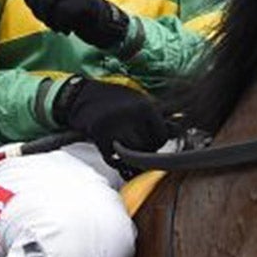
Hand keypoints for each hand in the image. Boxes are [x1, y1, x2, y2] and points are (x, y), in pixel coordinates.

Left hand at [22, 0, 128, 49]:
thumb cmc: (72, 1)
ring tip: (62, 21)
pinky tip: (71, 25)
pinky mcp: (83, 1)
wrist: (100, 20)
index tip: (46, 6)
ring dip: (50, 20)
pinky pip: (58, 15)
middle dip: (40, 11)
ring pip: (44, 4)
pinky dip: (61, 25)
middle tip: (54, 16)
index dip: (31, 0)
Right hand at [52, 78, 168, 166]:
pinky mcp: (99, 136)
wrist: (79, 95)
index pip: (162, 136)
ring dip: (129, 155)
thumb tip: (177, 130)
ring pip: (132, 154)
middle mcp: (132, 116)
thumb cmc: (112, 99)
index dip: (157, 142)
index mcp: (145, 106)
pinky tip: (113, 152)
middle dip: (143, 149)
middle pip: (148, 147)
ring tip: (124, 147)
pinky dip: (114, 160)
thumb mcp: (136, 100)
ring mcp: (115, 126)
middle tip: (134, 144)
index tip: (149, 141)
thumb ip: (155, 116)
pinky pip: (113, 159)